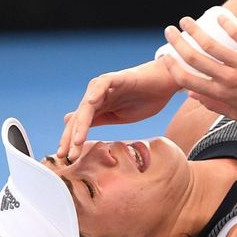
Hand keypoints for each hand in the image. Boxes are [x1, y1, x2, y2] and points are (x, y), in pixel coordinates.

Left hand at [58, 62, 178, 161]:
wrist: (168, 81)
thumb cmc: (148, 98)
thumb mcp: (121, 116)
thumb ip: (99, 119)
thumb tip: (74, 126)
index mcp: (99, 107)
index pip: (80, 125)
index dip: (72, 141)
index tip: (68, 159)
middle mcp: (98, 96)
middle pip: (79, 117)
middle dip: (71, 137)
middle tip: (67, 155)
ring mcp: (106, 86)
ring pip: (87, 105)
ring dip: (81, 124)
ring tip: (77, 141)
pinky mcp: (117, 78)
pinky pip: (102, 84)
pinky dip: (95, 94)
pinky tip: (90, 104)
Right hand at [157, 11, 236, 128]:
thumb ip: (212, 105)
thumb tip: (190, 94)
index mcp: (221, 95)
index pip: (186, 80)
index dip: (171, 67)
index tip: (164, 56)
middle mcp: (228, 79)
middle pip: (193, 58)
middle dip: (177, 42)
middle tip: (170, 31)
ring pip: (211, 43)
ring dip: (194, 29)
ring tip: (186, 20)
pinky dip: (226, 22)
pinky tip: (218, 15)